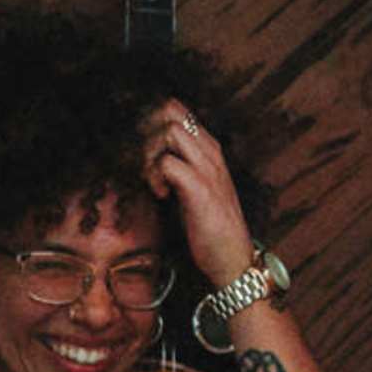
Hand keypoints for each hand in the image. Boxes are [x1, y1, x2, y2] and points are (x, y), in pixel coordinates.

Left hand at [140, 99, 256, 290]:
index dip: (149, 121)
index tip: (137, 148)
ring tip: (147, 177)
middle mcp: (210, 152)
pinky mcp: (201, 189)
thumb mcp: (193, 189)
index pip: (176, 110)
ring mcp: (208, 169)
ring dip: (147, 151)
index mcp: (208, 149)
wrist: (234, 261)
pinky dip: (154, 175)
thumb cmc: (210, 230)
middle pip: (169, 109)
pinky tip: (159, 194)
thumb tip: (143, 158)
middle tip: (137, 159)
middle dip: (144, 129)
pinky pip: (167, 162)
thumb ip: (177, 168)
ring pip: (168, 129)